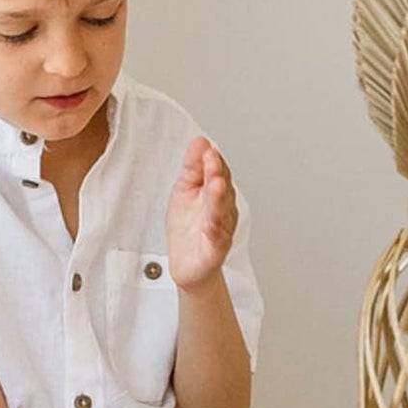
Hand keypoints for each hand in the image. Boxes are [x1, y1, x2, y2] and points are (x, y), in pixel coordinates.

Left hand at [166, 136, 236, 288]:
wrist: (189, 266)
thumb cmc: (189, 229)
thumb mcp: (185, 191)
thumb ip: (193, 167)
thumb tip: (200, 141)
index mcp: (214, 193)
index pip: (217, 171)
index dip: (213, 160)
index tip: (207, 149)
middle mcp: (222, 209)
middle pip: (222, 188)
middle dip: (217, 173)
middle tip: (212, 159)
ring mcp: (220, 229)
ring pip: (222, 211)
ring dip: (220, 197)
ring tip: (216, 183)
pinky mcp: (215, 250)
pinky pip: (217, 239)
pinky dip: (215, 230)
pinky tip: (210, 223)